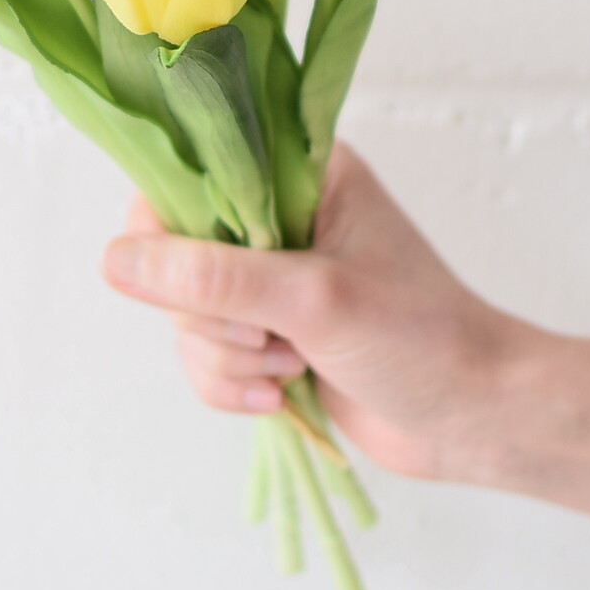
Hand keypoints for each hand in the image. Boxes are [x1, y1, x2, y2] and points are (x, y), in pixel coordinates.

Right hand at [101, 142, 530, 482]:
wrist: (476, 417)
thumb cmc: (419, 338)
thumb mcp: (312, 299)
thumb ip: (212, 278)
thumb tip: (113, 261)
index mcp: (299, 172)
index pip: (189, 176)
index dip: (174, 235)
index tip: (205, 287)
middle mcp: (279, 215)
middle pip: (174, 254)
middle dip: (210, 317)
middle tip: (272, 338)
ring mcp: (271, 278)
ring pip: (184, 315)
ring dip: (225, 358)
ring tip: (289, 369)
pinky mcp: (268, 334)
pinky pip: (204, 357)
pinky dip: (229, 385)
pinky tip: (279, 397)